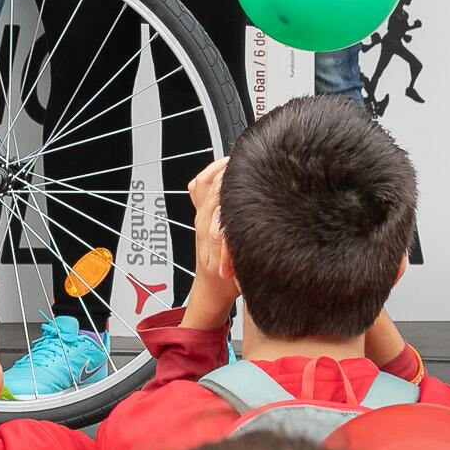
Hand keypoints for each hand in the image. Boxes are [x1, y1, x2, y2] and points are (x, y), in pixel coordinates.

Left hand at [181, 157, 238, 322]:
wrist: (210, 289)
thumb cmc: (224, 282)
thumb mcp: (233, 268)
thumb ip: (229, 246)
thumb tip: (229, 223)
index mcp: (208, 227)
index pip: (216, 193)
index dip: (232, 180)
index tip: (250, 171)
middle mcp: (201, 217)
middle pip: (209, 182)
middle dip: (227, 170)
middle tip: (246, 160)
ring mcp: (199, 215)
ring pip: (201, 181)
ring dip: (217, 168)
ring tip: (235, 160)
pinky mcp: (201, 215)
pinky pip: (199, 188)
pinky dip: (210, 175)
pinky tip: (225, 171)